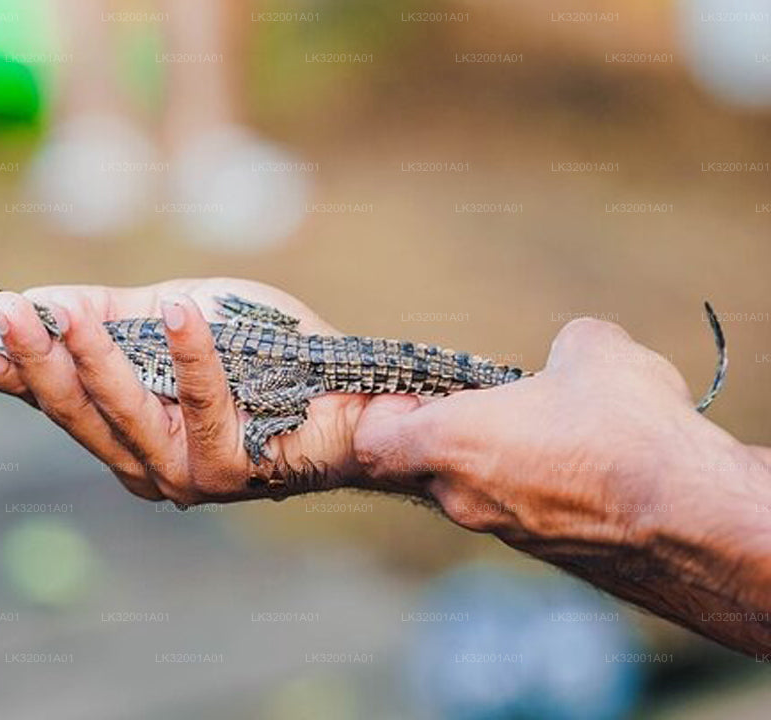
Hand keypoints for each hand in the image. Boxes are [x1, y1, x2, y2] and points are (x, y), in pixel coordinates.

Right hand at [0, 278, 391, 503]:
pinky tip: (175, 311)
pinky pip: (203, 401)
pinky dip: (189, 354)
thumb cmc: (260, 356)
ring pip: (122, 413)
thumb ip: (108, 314)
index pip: (47, 398)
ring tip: (63, 311)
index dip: (1, 369)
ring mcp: (184, 472)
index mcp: (121, 430)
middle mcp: (143, 462)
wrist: (350, 392)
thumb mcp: (169, 319)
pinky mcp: (232, 467)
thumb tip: (37, 301)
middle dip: (32, 358)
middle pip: (72, 410)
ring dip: (92, 358)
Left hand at [353, 315, 754, 544]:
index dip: (383, 412)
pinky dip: (536, 490)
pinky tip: (584, 467)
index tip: (412, 392)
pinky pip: (521, 513)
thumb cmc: (631, 431)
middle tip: (488, 405)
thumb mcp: (593, 351)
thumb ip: (560, 348)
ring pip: (475, 491)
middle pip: (422, 466)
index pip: (373, 440)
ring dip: (496, 463)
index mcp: (451, 443)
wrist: (699, 521)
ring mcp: (505, 533)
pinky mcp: (548, 554)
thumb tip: (568, 356)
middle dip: (446, 435)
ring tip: (550, 432)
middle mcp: (464, 497)